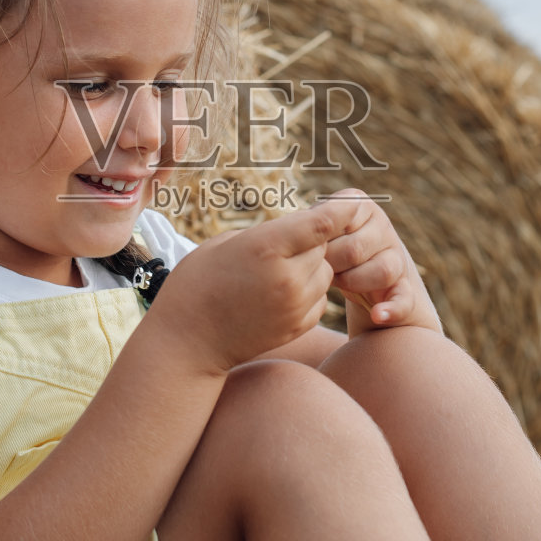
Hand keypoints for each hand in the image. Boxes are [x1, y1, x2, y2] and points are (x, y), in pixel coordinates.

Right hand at [152, 200, 354, 373]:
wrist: (187, 341)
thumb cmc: (197, 283)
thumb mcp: (226, 243)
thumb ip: (269, 234)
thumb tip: (302, 228)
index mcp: (266, 248)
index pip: (322, 223)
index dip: (341, 209)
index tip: (353, 199)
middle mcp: (287, 277)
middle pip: (324, 246)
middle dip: (312, 239)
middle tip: (285, 240)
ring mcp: (295, 305)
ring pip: (325, 273)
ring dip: (311, 266)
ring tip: (275, 270)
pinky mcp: (298, 326)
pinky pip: (320, 298)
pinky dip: (308, 291)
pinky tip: (278, 293)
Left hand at [318, 188, 441, 335]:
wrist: (350, 279)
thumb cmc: (322, 250)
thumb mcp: (314, 232)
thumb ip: (307, 225)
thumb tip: (296, 226)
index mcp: (359, 205)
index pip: (338, 220)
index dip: (319, 242)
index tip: (306, 250)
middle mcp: (383, 226)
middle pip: (356, 249)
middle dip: (332, 265)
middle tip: (319, 271)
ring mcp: (397, 257)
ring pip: (383, 270)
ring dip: (354, 282)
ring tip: (339, 285)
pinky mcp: (405, 287)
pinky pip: (404, 298)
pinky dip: (392, 308)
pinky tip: (378, 315)